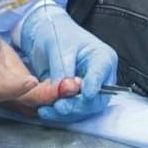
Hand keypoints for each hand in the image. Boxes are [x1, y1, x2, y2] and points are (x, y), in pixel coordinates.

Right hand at [0, 16, 78, 116]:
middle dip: (44, 96)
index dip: (13, 88)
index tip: (30, 81)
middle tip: (67, 87)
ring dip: (54, 96)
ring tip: (74, 86)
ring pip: (32, 100)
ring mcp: (10, 87)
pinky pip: (38, 93)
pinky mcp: (21, 81)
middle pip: (21, 100)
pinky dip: (54, 91)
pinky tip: (71, 84)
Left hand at [19, 4, 117, 121]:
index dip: (95, 86)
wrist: (46, 34)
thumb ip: (62, 67)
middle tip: (60, 106)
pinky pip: (71, 111)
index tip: (86, 95)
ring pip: (83, 109)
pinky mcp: (75, 98)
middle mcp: (99, 77)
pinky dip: (58, 113)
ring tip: (47, 110)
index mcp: (102, 58)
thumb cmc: (58, 33)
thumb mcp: (59, 46)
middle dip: (77, 106)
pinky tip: (45, 110)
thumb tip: (64, 88)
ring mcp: (87, 89)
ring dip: (66, 113)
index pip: (102, 74)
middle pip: (96, 99)